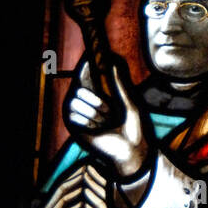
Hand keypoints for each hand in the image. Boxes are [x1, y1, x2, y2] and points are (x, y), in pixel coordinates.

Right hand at [27, 162, 115, 207]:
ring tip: (86, 185)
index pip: (62, 186)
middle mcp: (50, 206)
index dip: (72, 177)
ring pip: (63, 200)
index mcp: (51, 203)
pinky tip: (82, 207)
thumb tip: (82, 205)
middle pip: (62, 189)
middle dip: (74, 179)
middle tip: (86, 170)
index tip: (83, 168)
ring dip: (75, 191)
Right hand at [65, 61, 148, 180]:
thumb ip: (120, 83)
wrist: (131, 151)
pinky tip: (96, 130)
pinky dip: (87, 122)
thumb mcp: (130, 102)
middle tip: (109, 112)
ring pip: (77, 99)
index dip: (87, 65)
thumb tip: (113, 62)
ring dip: (94, 113)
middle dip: (96, 99)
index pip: (88, 74)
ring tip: (105, 124)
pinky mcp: (74, 125)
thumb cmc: (134, 128)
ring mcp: (80, 113)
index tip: (89, 56)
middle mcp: (89, 101)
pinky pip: (72, 113)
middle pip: (80, 85)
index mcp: (102, 93)